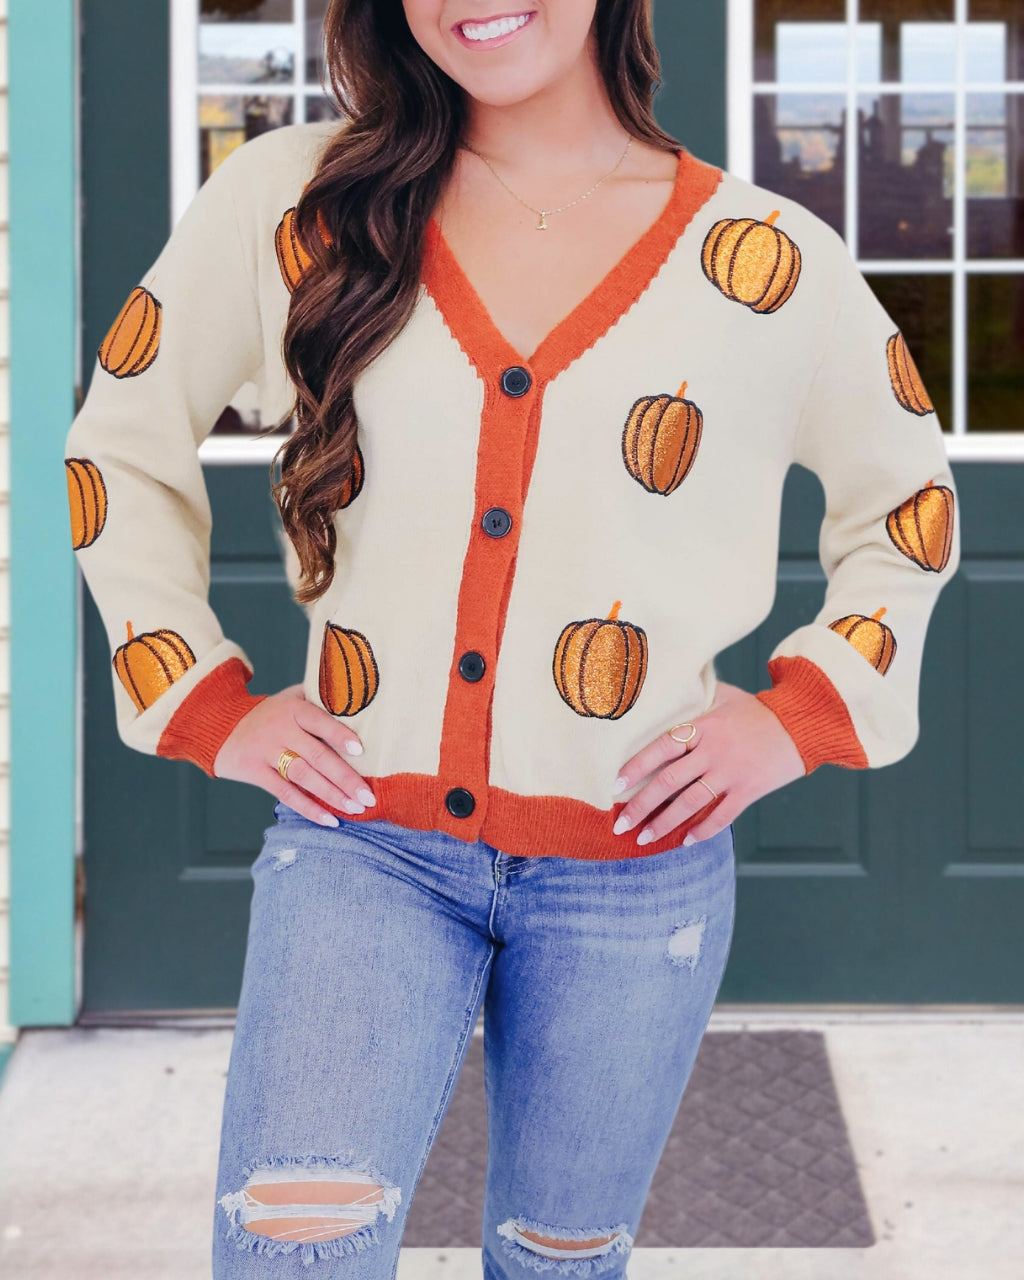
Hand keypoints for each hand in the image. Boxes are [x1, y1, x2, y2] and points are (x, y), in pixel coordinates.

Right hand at [213, 682, 374, 825]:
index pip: (319, 721)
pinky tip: (329, 820)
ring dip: (331, 795)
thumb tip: (360, 703)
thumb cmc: (269, 714)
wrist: (221, 727)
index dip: (339, 735)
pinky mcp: (256, 773)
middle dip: (345, 777)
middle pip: (317, 755)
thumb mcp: (290, 698)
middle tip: (367, 796)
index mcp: (292, 709)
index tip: (361, 751)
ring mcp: (267, 752)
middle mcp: (280, 730)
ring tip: (355, 808)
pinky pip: (285, 794)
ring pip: (303, 777)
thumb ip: (319, 700)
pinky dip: (308, 808)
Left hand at [611, 681, 805, 846]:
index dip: (635, 767)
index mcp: (703, 726)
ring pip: (690, 802)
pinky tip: (686, 842)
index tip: (614, 786)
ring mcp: (731, 772)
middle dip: (641, 805)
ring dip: (664, 823)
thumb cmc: (759, 709)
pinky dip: (703, 830)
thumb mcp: (725, 696)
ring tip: (644, 839)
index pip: (660, 748)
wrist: (802, 723)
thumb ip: (697, 697)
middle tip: (620, 824)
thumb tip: (669, 688)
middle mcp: (713, 750)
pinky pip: (722, 815)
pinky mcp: (749, 790)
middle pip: (668, 781)